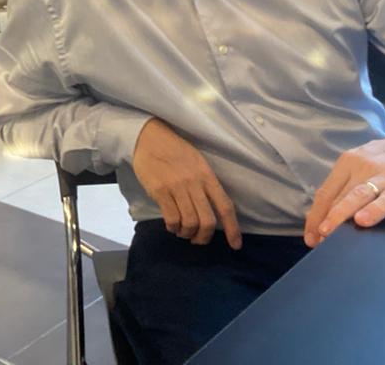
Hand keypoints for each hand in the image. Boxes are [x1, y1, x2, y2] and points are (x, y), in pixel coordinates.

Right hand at [132, 118, 240, 247]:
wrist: (149, 138)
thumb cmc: (175, 151)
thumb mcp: (198, 163)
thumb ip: (206, 184)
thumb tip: (213, 210)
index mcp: (207, 176)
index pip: (225, 206)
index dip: (232, 229)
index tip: (235, 245)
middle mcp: (195, 183)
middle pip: (207, 221)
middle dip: (204, 237)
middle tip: (198, 239)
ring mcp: (177, 187)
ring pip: (189, 223)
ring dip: (187, 234)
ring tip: (182, 231)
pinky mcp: (160, 191)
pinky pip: (171, 219)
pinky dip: (173, 228)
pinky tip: (171, 225)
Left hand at [303, 129, 384, 247]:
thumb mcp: (365, 165)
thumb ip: (348, 185)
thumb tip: (325, 215)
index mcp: (349, 162)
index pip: (326, 192)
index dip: (315, 216)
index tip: (310, 237)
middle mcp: (364, 165)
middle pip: (339, 196)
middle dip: (325, 220)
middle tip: (317, 240)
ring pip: (359, 195)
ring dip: (341, 214)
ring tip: (329, 232)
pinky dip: (375, 209)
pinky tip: (364, 220)